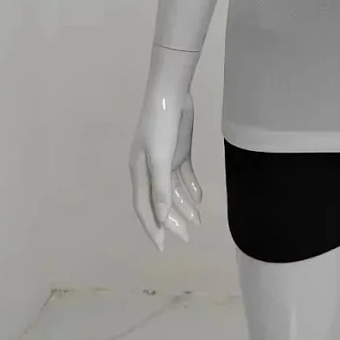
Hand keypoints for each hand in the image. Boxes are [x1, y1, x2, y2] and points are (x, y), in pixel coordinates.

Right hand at [129, 79, 201, 251]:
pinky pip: (184, 174)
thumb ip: (160, 188)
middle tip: (187, 237)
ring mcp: (165, 159)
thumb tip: (160, 218)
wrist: (171, 93)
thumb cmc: (160, 125)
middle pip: (160, 201)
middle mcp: (150, 169)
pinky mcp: (178, 150)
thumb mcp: (160, 157)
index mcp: (139, 172)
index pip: (145, 207)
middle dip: (172, 220)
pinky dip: (191, 186)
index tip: (162, 246)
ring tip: (198, 221)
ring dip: (184, 205)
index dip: (153, 227)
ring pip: (174, 190)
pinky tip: (199, 198)